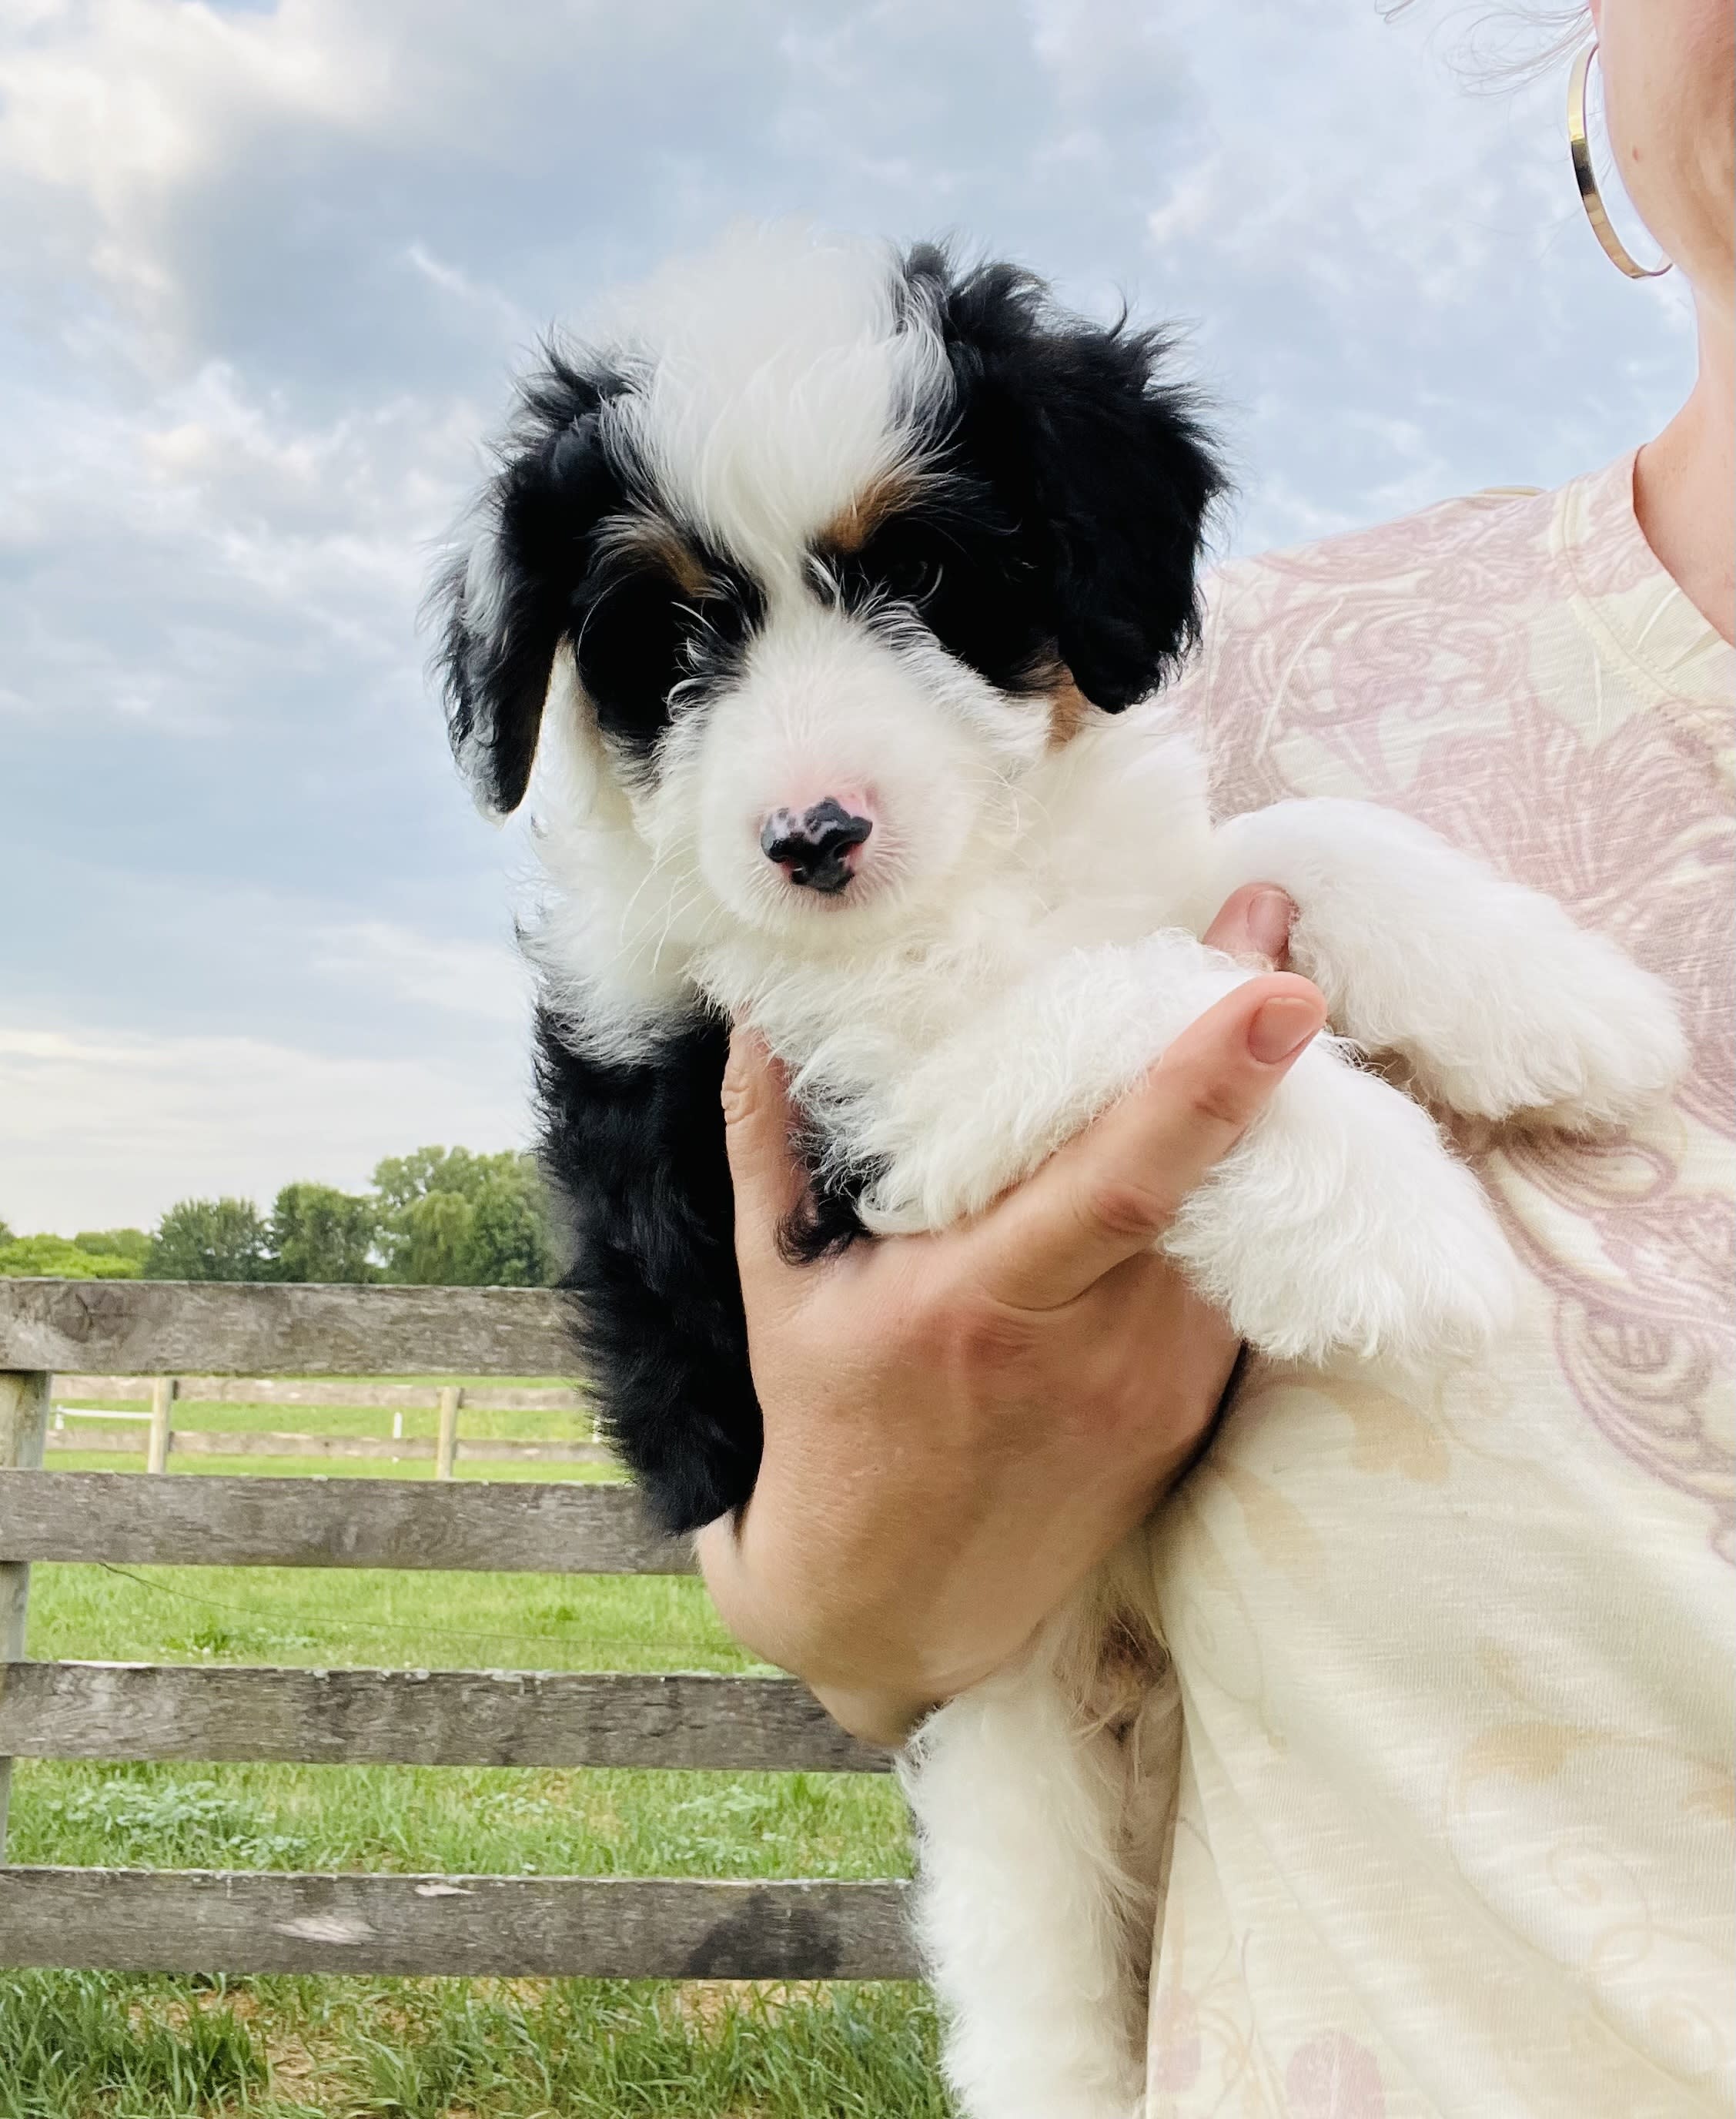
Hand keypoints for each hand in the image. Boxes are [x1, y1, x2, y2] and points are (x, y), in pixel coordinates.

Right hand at [696, 886, 1317, 1745]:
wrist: (899, 1609)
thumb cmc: (828, 1437)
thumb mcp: (777, 1292)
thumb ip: (768, 1147)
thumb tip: (758, 1015)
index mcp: (980, 1306)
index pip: (1118, 1183)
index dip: (1204, 1085)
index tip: (1278, 987)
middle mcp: (1090, 1347)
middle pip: (1209, 1177)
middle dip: (1251, 1043)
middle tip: (1265, 916)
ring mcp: (1157, 1385)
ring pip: (1238, 1220)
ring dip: (1256, 1109)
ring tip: (1246, 986)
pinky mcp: (1191, 1408)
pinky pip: (1233, 1272)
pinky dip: (1240, 1189)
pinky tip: (1236, 1118)